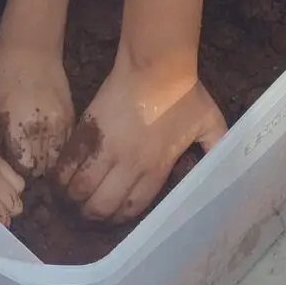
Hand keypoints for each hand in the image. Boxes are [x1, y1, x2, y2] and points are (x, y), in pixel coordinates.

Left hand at [0, 46, 74, 176]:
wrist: (30, 52)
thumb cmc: (0, 78)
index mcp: (22, 128)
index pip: (26, 167)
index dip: (18, 171)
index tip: (12, 169)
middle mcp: (46, 129)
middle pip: (44, 167)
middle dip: (34, 170)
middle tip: (23, 167)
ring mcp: (63, 123)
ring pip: (60, 158)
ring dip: (48, 162)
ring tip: (36, 160)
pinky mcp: (72, 117)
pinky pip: (69, 144)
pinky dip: (59, 150)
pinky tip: (48, 149)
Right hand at [61, 59, 226, 222]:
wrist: (156, 65)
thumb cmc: (185, 93)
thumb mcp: (210, 123)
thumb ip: (216, 148)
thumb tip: (226, 166)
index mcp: (156, 167)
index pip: (132, 206)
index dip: (119, 218)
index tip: (112, 219)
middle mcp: (129, 165)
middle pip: (103, 205)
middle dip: (93, 216)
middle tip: (87, 216)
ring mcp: (106, 149)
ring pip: (82, 190)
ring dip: (74, 201)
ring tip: (70, 202)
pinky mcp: (88, 132)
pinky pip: (68, 164)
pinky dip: (61, 178)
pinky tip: (59, 183)